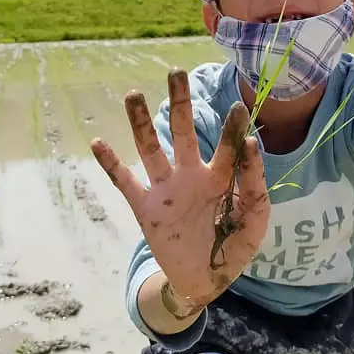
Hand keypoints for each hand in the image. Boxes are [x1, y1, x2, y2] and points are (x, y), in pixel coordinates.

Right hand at [90, 69, 270, 307]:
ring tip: (132, 95)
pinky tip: (98, 142)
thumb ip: (255, 185)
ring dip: (141, 123)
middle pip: (184, 132)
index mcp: (221, 177)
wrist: (205, 281)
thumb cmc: (234, 247)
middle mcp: (191, 175)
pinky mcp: (146, 208)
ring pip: (151, 149)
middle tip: (176, 72)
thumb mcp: (255, 220)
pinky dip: (111, 164)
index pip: (227, 147)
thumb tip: (249, 144)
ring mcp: (166, 189)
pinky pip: (125, 182)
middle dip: (180, 103)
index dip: (233, 130)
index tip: (239, 108)